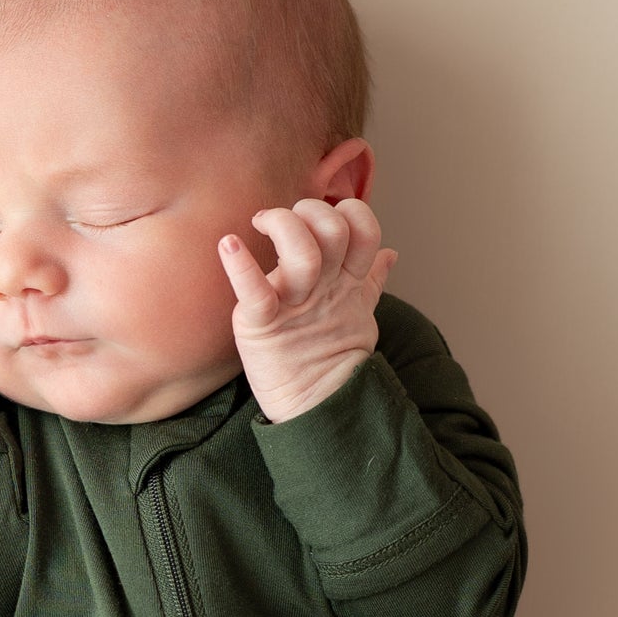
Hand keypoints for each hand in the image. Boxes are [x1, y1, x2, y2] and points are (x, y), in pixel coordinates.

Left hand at [218, 197, 398, 421]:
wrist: (317, 405)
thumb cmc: (332, 356)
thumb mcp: (360, 312)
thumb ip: (372, 279)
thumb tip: (389, 253)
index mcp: (350, 281)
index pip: (365, 227)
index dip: (351, 211)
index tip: (322, 216)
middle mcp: (327, 287)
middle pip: (333, 229)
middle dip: (310, 211)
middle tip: (282, 221)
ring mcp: (297, 305)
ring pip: (302, 250)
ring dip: (283, 224)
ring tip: (262, 222)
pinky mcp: (264, 325)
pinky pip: (255, 291)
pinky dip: (240, 266)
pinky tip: (228, 245)